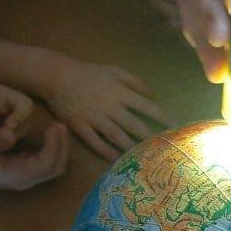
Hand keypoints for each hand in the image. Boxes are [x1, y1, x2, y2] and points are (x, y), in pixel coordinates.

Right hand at [0, 123, 67, 191]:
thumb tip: (9, 134)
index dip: (54, 145)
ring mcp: (25, 177)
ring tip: (57, 127)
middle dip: (62, 146)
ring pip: (53, 166)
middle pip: (56, 168)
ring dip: (59, 147)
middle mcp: (25, 179)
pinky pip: (45, 162)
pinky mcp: (22, 171)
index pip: (47, 164)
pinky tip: (48, 133)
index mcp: (17, 175)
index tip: (54, 126)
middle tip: (61, 124)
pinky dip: (51, 148)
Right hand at [44, 59, 171, 160]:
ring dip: (132, 148)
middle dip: (150, 138)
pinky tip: (117, 160)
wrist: (56, 75)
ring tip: (144, 158)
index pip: (146, 107)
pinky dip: (107, 152)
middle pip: (134, 125)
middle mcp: (109, 106)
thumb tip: (154, 95)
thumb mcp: (113, 71)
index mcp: (119, 92)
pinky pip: (95, 142)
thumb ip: (134, 82)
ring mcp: (94, 117)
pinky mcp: (80, 126)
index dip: (162, 118)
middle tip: (163, 149)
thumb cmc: (89, 73)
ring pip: (117, 136)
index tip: (175, 128)